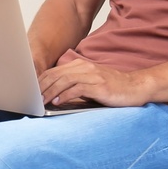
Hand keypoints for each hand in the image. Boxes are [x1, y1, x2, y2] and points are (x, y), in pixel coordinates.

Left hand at [37, 57, 152, 108]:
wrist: (137, 87)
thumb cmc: (113, 89)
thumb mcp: (91, 85)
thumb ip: (74, 87)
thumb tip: (54, 98)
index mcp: (81, 65)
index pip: (54, 72)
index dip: (40, 82)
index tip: (31, 92)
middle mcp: (85, 67)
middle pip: (56, 75)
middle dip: (41, 87)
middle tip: (31, 99)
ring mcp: (92, 75)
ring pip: (64, 81)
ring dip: (50, 92)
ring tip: (41, 102)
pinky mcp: (99, 85)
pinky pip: (77, 88)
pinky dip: (65, 95)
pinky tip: (57, 103)